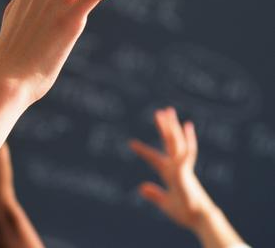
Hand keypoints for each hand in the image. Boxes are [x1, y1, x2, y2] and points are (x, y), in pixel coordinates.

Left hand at [129, 107, 214, 229]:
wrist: (200, 219)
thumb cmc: (186, 213)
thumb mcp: (165, 203)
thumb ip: (155, 195)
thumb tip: (141, 187)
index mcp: (171, 174)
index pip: (155, 158)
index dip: (144, 151)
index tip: (131, 143)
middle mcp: (177, 167)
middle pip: (170, 143)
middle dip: (165, 128)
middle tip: (159, 111)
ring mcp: (182, 168)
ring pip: (176, 143)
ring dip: (171, 127)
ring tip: (166, 111)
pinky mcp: (185, 172)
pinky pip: (185, 154)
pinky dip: (186, 140)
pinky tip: (186, 126)